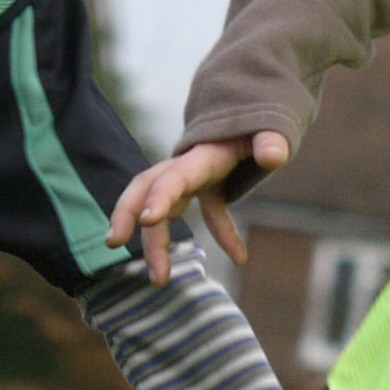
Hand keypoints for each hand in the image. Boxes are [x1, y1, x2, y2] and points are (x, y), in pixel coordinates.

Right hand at [107, 133, 289, 283]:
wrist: (256, 110)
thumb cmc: (259, 121)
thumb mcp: (266, 127)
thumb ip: (270, 140)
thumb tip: (275, 156)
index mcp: (200, 156)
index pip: (173, 177)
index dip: (159, 197)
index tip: (147, 220)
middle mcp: (187, 168)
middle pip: (145, 190)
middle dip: (125, 214)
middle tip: (114, 244)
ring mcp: (193, 178)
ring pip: (162, 209)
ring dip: (155, 242)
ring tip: (159, 278)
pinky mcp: (207, 187)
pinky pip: (207, 214)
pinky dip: (223, 236)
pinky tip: (241, 258)